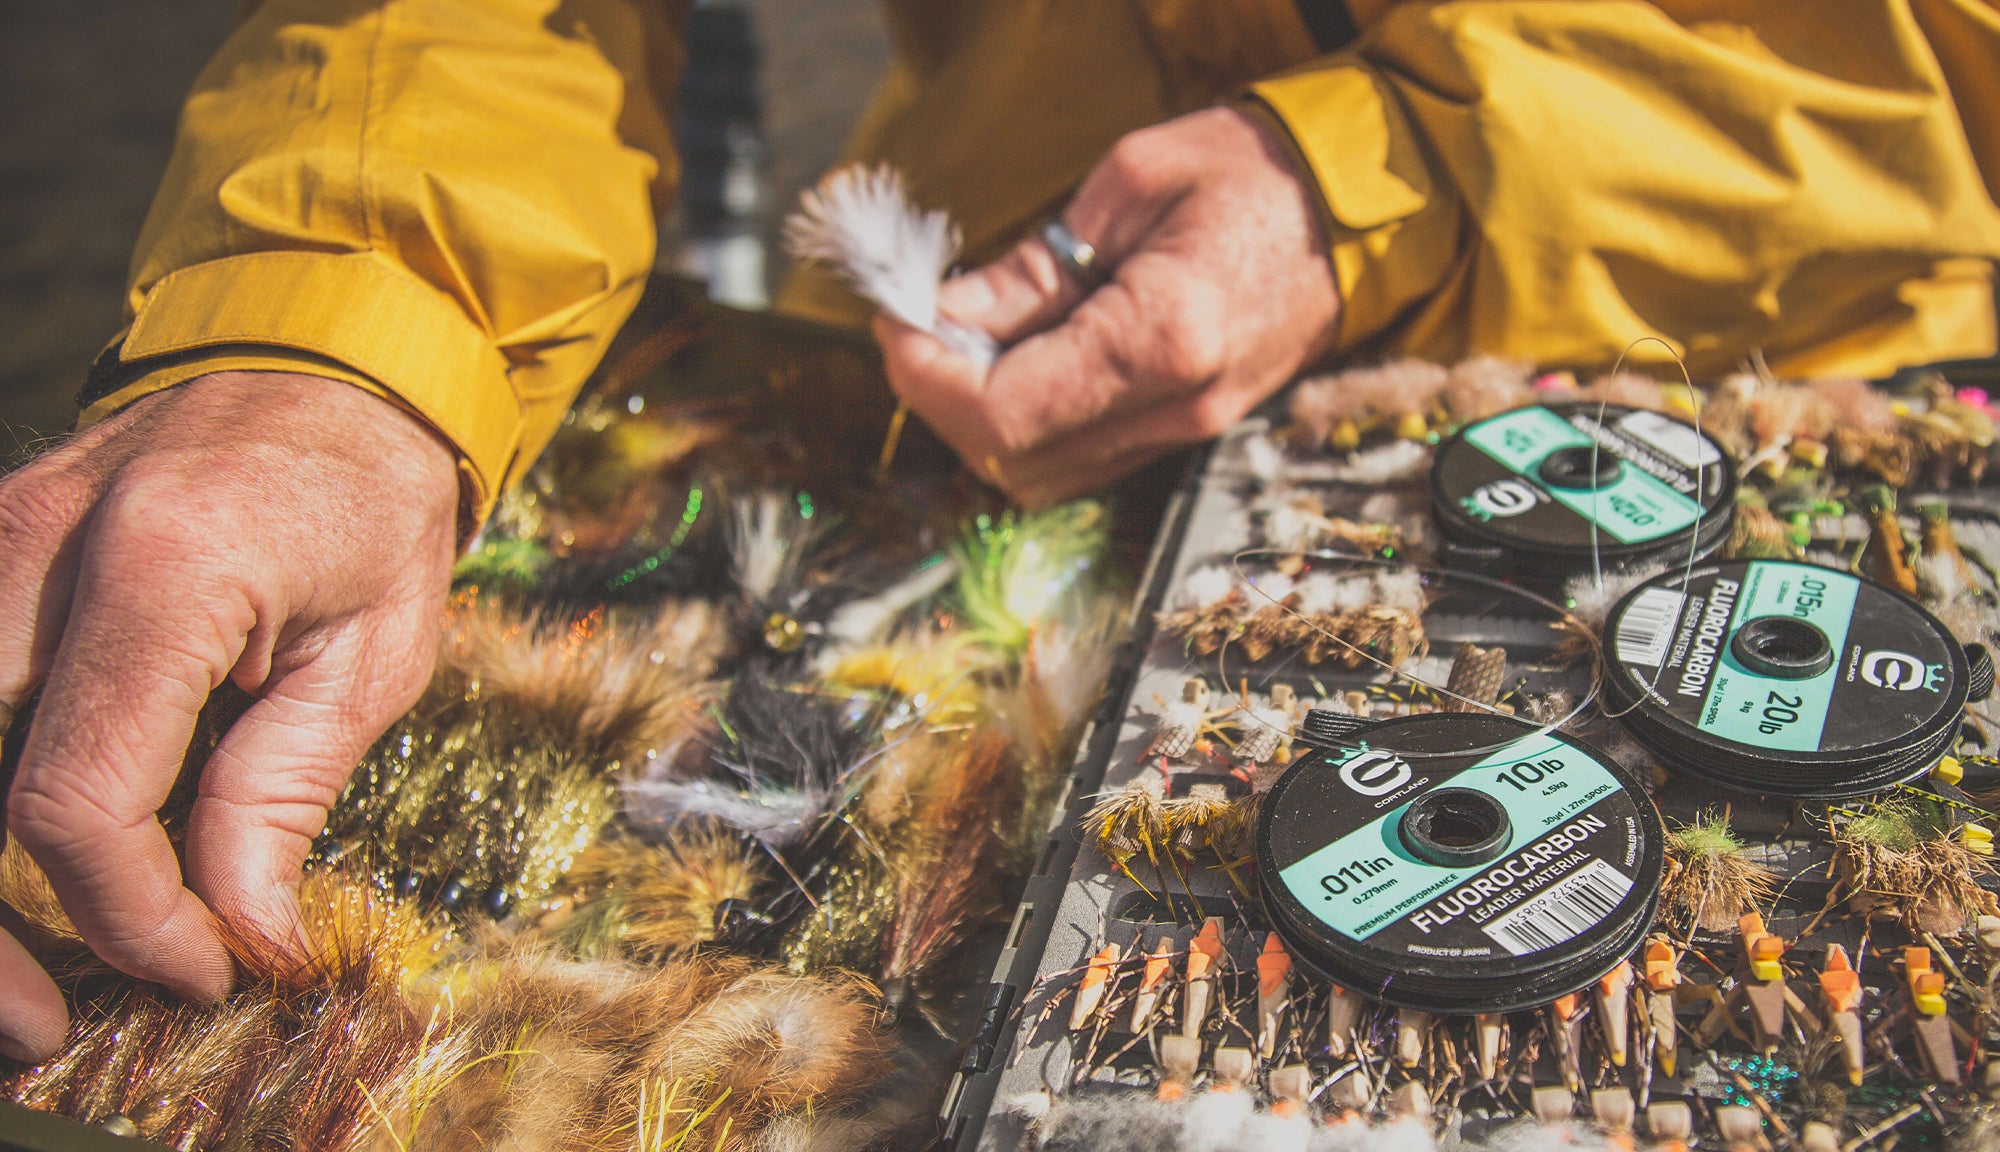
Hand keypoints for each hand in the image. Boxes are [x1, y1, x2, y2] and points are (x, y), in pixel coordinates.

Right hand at [0, 371, 456, 1060]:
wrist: (332, 361)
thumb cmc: (371, 502)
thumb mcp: (372, 654)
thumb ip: (282, 795)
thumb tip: (237, 934)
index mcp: (159, 573)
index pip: (72, 799)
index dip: (125, 916)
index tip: (201, 967)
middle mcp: (36, 554)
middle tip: (43, 1027)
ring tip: (20, 981)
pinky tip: (25, 875)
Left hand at [875, 105, 1340, 504]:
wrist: (1362, 208)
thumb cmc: (1251, 173)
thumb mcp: (1127, 185)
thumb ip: (1030, 269)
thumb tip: (942, 317)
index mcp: (1164, 336)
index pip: (1007, 412)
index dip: (928, 380)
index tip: (899, 324)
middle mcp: (1180, 406)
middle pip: (1014, 460)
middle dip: (944, 402)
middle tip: (919, 330)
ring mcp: (1190, 431)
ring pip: (1043, 476)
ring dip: (981, 422)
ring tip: (964, 344)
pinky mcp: (1191, 432)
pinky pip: (1083, 460)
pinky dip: (1029, 425)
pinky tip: (1016, 363)